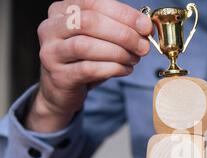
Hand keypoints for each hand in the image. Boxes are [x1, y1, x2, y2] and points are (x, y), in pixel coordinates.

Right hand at [26, 0, 152, 131]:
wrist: (62, 90)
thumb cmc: (84, 60)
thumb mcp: (99, 38)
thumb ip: (119, 28)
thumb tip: (146, 26)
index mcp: (61, 11)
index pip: (94, 3)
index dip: (124, 14)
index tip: (146, 26)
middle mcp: (50, 28)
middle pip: (89, 22)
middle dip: (123, 34)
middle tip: (143, 46)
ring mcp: (51, 53)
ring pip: (86, 46)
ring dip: (118, 52)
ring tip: (134, 59)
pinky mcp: (59, 76)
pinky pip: (88, 69)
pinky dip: (112, 68)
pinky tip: (125, 69)